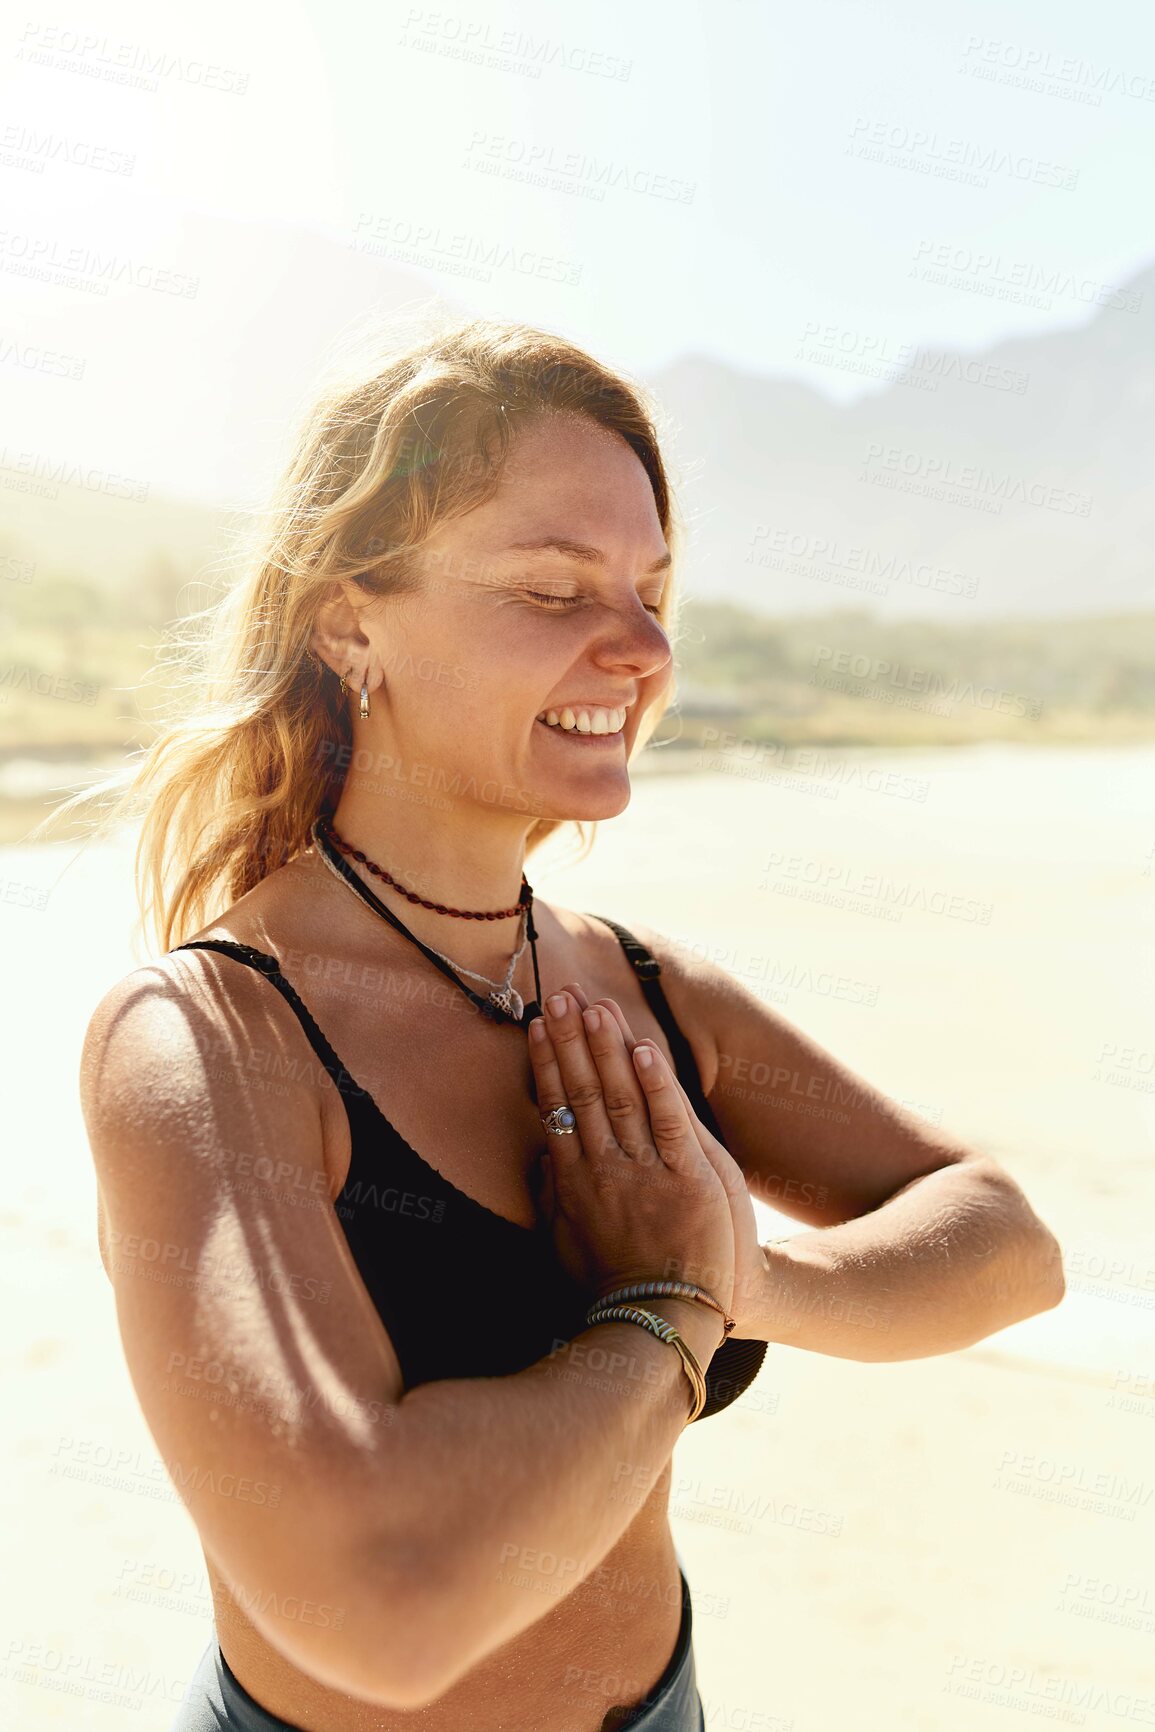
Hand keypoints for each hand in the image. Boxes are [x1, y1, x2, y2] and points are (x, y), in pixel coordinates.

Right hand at [560, 981, 768, 1338]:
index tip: (538, 1023)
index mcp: (573, 1181)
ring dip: (608, 1048)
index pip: (556, 1106)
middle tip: (560, 992)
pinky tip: (645, 1049)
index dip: (547, 1061)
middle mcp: (602, 1168)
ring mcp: (644, 1172)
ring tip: (597, 1007)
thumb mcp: (563, 1245)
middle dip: (571, 1038)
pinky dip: (657, 1084)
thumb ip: (550, 1199)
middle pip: (584, 1090)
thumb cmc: (613, 1288)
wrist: (662, 1323)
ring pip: (623, 1096)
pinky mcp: (688, 1179)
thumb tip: (536, 1160)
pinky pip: (669, 1122)